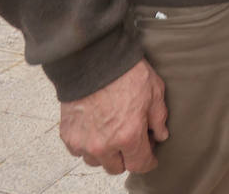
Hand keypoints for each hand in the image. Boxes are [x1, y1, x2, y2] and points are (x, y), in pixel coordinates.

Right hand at [59, 58, 167, 174]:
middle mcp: (104, 145)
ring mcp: (83, 141)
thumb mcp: (155, 92)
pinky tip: (96, 129)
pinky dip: (87, 145)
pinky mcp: (67, 135)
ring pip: (96, 161)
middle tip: (132, 140)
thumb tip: (160, 135)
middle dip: (127, 157)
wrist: (92, 59)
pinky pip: (78, 151)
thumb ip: (159, 118)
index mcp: (128, 135)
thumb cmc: (126, 73)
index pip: (139, 164)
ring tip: (112, 133)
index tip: (151, 157)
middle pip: (116, 167)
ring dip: (106, 153)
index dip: (148, 162)